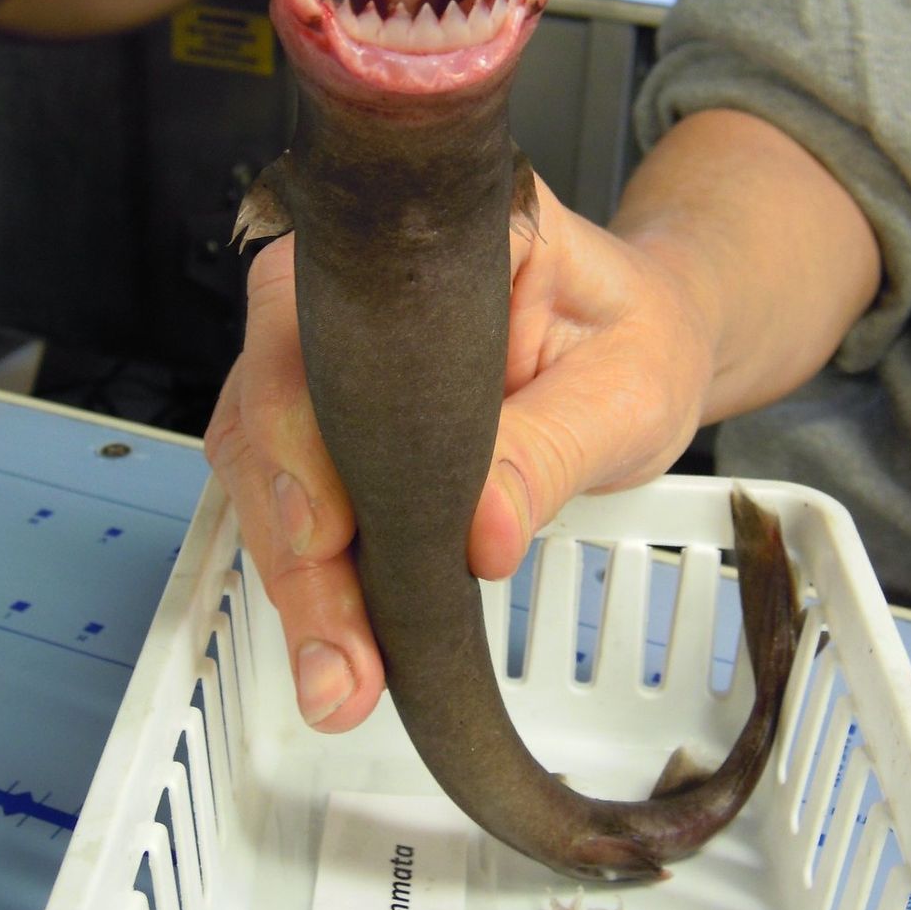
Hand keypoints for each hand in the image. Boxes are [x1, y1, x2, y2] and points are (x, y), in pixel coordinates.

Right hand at [204, 175, 714, 731]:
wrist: (646, 345)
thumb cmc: (640, 340)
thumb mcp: (626, 393)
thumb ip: (550, 450)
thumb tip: (476, 536)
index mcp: (432, 233)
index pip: (326, 311)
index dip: (303, 416)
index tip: (325, 528)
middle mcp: (356, 281)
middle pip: (274, 395)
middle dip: (295, 537)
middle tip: (338, 655)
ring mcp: (332, 348)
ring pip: (265, 454)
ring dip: (294, 572)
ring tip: (338, 676)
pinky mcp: (332, 415)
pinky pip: (289, 488)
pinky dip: (310, 573)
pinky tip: (335, 645)